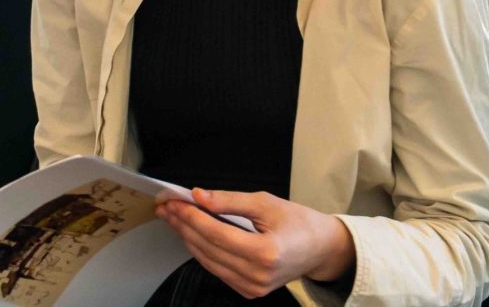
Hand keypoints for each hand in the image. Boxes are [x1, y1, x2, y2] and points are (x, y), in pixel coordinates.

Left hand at [155, 188, 355, 299]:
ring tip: (174, 219)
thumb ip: (230, 201)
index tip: (175, 202)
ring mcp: (252, 287)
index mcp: (266, 252)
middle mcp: (257, 275)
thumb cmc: (299, 222)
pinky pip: (217, 270)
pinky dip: (202, 252)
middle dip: (184, 226)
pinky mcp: (248, 291)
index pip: (216, 233)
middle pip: (208, 248)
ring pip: (208, 261)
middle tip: (167, 207)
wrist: (321, 248)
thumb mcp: (266, 203)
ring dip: (188, 239)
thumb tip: (199, 196)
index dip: (192, 217)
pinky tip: (192, 235)